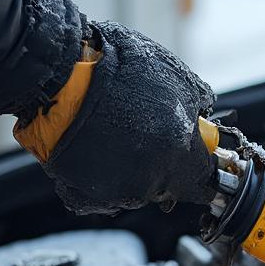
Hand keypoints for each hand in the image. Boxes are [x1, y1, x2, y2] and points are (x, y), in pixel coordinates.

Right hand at [36, 21, 217, 214]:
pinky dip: (100, 177)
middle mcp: (149, 180)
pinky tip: (95, 148)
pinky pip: (101, 196)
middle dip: (163, 162)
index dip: (201, 167)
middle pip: (168, 185)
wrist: (60, 74)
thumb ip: (197, 106)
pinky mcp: (83, 196)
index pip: (204, 181)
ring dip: (131, 169)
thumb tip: (203, 118)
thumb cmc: (117, 69)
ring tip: (114, 132)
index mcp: (179, 154)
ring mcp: (114, 192)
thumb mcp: (176, 76)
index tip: (196, 158)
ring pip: (135, 190)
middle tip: (147, 132)